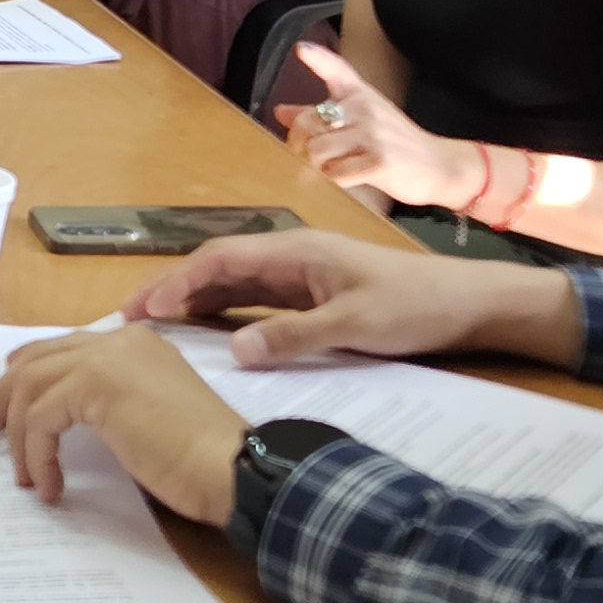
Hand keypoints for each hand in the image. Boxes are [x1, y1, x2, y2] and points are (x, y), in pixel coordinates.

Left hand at [0, 325, 241, 522]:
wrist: (231, 465)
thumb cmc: (200, 455)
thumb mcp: (146, 415)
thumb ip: (111, 402)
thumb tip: (63, 417)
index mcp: (134, 341)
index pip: (63, 349)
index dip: (28, 375)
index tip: (7, 405)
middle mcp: (118, 338)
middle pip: (37, 360)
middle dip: (5, 396)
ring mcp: (107, 357)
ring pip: (31, 387)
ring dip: (18, 435)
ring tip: (23, 474)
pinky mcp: (95, 385)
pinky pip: (41, 418)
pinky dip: (36, 453)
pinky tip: (47, 484)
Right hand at [122, 226, 584, 369]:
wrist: (470, 304)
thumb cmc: (417, 308)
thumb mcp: (355, 327)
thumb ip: (294, 338)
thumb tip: (236, 350)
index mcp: (297, 251)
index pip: (220, 258)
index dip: (176, 282)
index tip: (140, 309)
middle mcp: (294, 255)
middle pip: (219, 265)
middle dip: (173, 288)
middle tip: (132, 320)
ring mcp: (305, 273)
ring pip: (236, 281)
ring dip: (196, 299)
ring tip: (158, 327)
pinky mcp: (316, 293)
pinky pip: (258, 297)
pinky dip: (226, 310)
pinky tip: (213, 331)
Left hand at [273, 44, 478, 212]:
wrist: (440, 166)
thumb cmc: (396, 143)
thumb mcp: (361, 121)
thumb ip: (319, 116)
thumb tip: (280, 112)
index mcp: (360, 96)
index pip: (337, 70)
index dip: (318, 59)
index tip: (302, 49)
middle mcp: (366, 110)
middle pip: (309, 123)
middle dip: (297, 144)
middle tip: (302, 156)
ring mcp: (374, 136)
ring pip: (318, 151)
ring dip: (313, 166)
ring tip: (324, 171)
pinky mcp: (380, 163)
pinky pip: (337, 174)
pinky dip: (331, 182)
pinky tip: (339, 181)